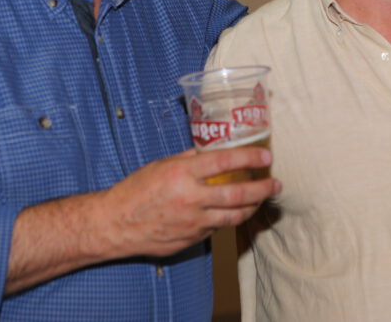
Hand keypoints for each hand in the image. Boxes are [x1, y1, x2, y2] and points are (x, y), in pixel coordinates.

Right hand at [100, 146, 278, 257]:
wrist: (115, 224)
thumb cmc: (135, 190)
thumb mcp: (162, 165)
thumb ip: (189, 159)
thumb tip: (211, 151)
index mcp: (183, 173)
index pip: (225, 161)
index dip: (249, 157)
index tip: (266, 156)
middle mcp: (191, 198)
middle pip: (237, 194)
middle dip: (262, 189)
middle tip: (275, 184)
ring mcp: (192, 222)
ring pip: (233, 216)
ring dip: (252, 207)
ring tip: (261, 200)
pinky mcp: (191, 239)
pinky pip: (216, 228)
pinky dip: (228, 219)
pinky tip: (233, 212)